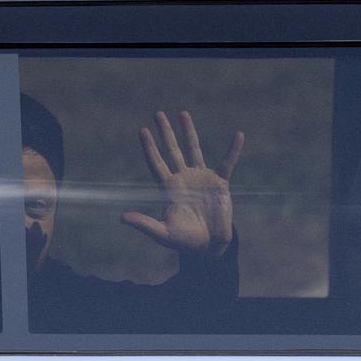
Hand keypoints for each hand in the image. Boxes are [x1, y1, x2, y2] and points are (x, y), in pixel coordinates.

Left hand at [121, 111, 243, 256]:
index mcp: (169, 188)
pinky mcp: (220, 183)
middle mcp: (183, 179)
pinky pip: (227, 162)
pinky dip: (233, 150)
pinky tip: (238, 135)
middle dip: (165, 133)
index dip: (150, 148)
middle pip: (172, 151)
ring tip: (182, 114)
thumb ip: (144, 224)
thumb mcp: (163, 233)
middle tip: (158, 114)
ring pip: (194, 150)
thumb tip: (122, 218)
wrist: (209, 246)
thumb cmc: (184, 240)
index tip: (143, 130)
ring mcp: (201, 179)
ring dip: (189, 132)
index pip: (156, 163)